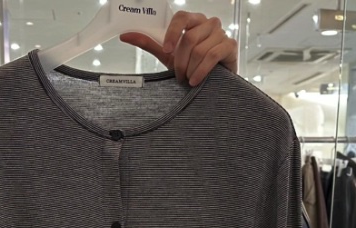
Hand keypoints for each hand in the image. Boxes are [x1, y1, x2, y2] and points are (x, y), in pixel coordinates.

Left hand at [120, 11, 237, 86]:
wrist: (215, 82)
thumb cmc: (192, 65)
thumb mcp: (168, 55)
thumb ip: (150, 43)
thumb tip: (124, 35)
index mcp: (193, 21)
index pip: (181, 17)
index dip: (172, 33)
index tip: (166, 50)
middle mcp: (208, 23)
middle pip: (189, 38)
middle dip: (180, 61)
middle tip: (178, 76)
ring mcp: (221, 33)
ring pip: (199, 50)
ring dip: (191, 69)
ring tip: (189, 80)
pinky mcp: (230, 46)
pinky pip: (212, 55)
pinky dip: (201, 71)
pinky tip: (196, 81)